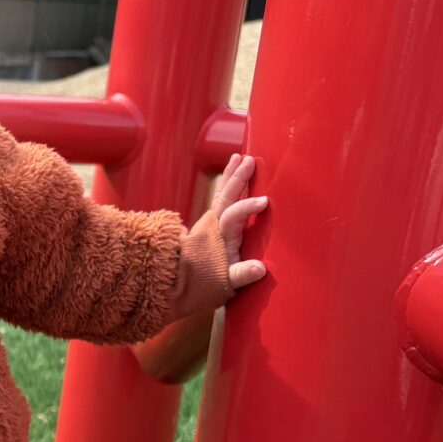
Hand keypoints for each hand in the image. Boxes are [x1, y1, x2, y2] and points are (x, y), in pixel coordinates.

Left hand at [208, 154, 268, 289]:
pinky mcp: (212, 224)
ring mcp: (212, 223)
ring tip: (238, 157)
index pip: (233, 217)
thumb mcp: (225, 285)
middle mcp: (215, 227)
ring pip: (222, 194)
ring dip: (230, 175)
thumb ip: (241, 275)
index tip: (263, 201)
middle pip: (226, 198)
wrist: (178, 284)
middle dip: (237, 179)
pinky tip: (233, 171)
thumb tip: (260, 268)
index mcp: (221, 239)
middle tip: (249, 160)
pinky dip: (227, 184)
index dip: (246, 208)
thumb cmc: (207, 285)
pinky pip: (221, 198)